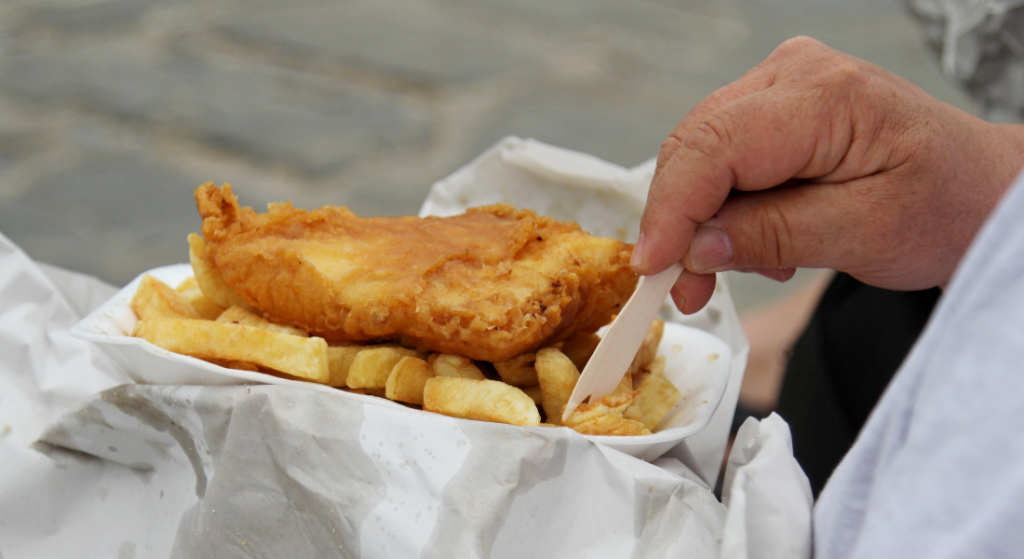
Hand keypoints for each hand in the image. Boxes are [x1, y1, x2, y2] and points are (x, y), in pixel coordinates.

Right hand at [633, 37, 1023, 313]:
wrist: (978, 191)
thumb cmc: (943, 207)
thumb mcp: (863, 234)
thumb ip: (772, 235)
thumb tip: (695, 249)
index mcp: (823, 97)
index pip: (713, 148)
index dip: (671, 212)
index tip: (652, 270)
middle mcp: (793, 74)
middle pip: (696, 147)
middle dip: (680, 223)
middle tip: (684, 290)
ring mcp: (782, 85)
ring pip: (700, 154)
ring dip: (702, 219)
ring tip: (742, 266)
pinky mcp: (776, 107)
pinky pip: (721, 157)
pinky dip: (724, 206)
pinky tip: (759, 236)